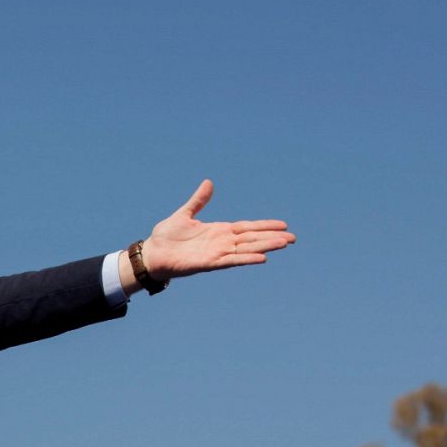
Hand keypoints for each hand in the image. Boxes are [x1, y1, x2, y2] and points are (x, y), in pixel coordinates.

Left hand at [129, 179, 295, 288]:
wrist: (152, 253)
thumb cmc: (166, 236)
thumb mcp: (185, 214)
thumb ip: (199, 201)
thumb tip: (209, 183)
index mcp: (219, 230)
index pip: (247, 228)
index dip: (264, 226)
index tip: (283, 225)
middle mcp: (222, 242)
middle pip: (252, 239)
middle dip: (272, 237)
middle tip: (293, 238)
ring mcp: (217, 253)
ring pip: (246, 249)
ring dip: (265, 247)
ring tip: (284, 244)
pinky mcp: (209, 263)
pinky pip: (231, 261)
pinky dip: (246, 259)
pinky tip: (262, 258)